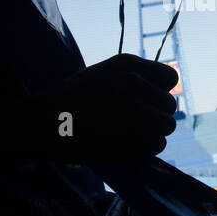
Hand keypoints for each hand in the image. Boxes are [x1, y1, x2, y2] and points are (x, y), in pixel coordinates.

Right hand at [34, 54, 177, 163]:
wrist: (46, 122)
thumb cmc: (72, 97)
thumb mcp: (102, 73)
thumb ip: (135, 76)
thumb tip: (167, 91)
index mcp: (128, 67)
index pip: (170, 79)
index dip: (161, 91)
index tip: (148, 100)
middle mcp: (134, 87)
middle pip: (170, 106)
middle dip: (157, 114)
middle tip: (135, 121)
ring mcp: (134, 115)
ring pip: (166, 126)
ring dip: (153, 132)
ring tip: (131, 134)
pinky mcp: (130, 140)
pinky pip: (157, 145)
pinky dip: (146, 148)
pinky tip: (127, 145)